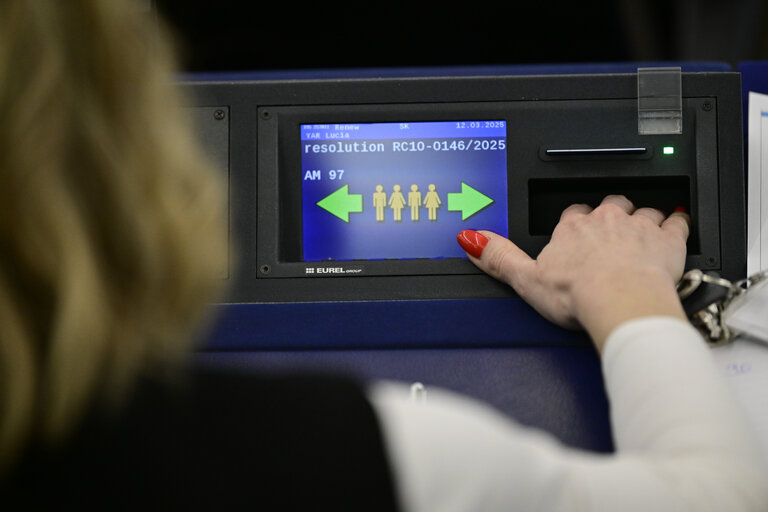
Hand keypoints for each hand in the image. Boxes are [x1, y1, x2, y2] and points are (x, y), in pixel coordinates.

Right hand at [457, 195, 689, 351]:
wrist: (621, 303)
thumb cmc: (578, 295)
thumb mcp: (526, 280)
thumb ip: (499, 257)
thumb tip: (470, 239)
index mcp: (572, 228)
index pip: (572, 214)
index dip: (575, 224)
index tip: (575, 235)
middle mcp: (605, 220)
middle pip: (608, 205)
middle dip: (609, 215)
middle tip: (609, 235)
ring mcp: (638, 227)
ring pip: (643, 210)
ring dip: (642, 219)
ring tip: (641, 234)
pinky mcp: (668, 239)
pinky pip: (675, 222)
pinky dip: (676, 224)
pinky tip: (675, 228)